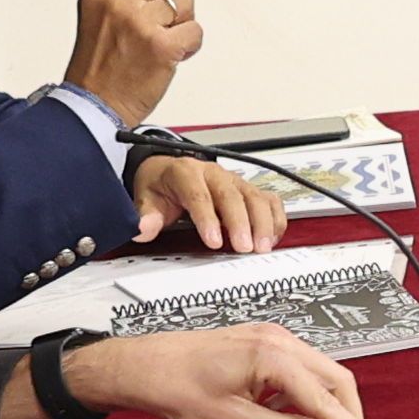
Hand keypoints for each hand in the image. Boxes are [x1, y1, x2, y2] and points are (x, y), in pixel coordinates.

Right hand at [62, 0, 201, 120]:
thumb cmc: (100, 64)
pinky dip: (190, 44)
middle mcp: (118, 2)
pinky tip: (172, 55)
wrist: (96, 105)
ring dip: (183, 21)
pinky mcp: (162, 47)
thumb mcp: (98, 15)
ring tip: (163, 39)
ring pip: (185, 1)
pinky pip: (195, 30)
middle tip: (172, 13)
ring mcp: (141, 23)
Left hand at [67, 324, 389, 418]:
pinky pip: (302, 369)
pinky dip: (306, 394)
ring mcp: (273, 338)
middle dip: (348, 416)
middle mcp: (279, 340)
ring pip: (322, 374)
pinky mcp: (264, 342)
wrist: (143, 366)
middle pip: (337, 380)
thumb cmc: (175, 387)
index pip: (328, 399)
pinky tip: (288, 414)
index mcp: (273, 357)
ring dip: (327, 406)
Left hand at [126, 148, 287, 254]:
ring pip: (255, 196)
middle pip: (231, 195)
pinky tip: (271, 238)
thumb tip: (143, 230)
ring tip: (262, 247)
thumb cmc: (161, 185)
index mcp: (186, 172)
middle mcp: (214, 174)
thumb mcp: (146, 198)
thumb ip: (145, 216)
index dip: (207, 218)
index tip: (214, 240)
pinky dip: (275, 219)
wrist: (168, 171)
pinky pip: (269, 200)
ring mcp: (234, 181)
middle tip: (244, 247)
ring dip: (262, 222)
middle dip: (240, 222)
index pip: (198, 194)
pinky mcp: (248, 190)